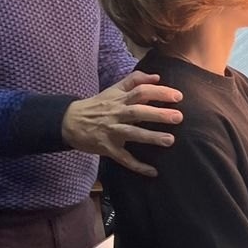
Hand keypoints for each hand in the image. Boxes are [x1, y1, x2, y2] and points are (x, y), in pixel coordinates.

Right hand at [61, 71, 183, 176]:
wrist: (69, 122)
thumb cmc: (97, 105)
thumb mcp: (113, 90)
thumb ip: (134, 80)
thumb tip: (157, 76)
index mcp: (119, 99)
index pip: (141, 91)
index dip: (159, 92)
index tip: (178, 96)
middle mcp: (116, 114)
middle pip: (138, 111)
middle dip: (158, 114)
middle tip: (178, 117)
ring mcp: (111, 132)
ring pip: (132, 134)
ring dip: (151, 137)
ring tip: (170, 140)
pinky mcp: (107, 148)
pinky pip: (123, 158)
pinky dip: (138, 166)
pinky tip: (153, 172)